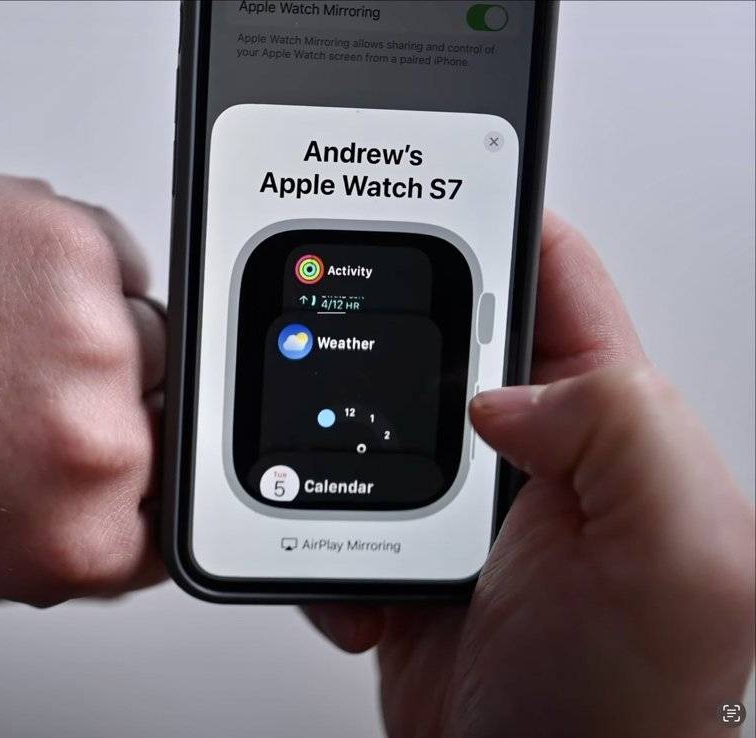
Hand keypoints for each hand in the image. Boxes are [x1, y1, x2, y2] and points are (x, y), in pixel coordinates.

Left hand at [0, 164, 165, 605]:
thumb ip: (72, 546)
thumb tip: (136, 517)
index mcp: (79, 534)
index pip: (176, 517)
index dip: (145, 483)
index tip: (118, 458)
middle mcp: (93, 440)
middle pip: (165, 417)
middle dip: (109, 405)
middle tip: (23, 392)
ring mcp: (89, 336)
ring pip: (147, 332)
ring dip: (92, 333)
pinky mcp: (72, 246)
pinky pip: (117, 259)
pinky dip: (73, 271)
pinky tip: (0, 289)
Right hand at [305, 214, 754, 736]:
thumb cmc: (636, 715)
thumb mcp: (683, 559)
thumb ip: (625, 430)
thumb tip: (506, 388)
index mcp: (615, 424)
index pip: (553, 277)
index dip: (492, 218)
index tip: (420, 186)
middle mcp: (538, 456)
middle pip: (436, 337)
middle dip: (382, 336)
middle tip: (333, 347)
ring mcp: (460, 509)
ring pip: (364, 419)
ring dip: (330, 449)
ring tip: (329, 489)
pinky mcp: (397, 559)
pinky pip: (325, 506)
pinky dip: (310, 535)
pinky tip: (349, 583)